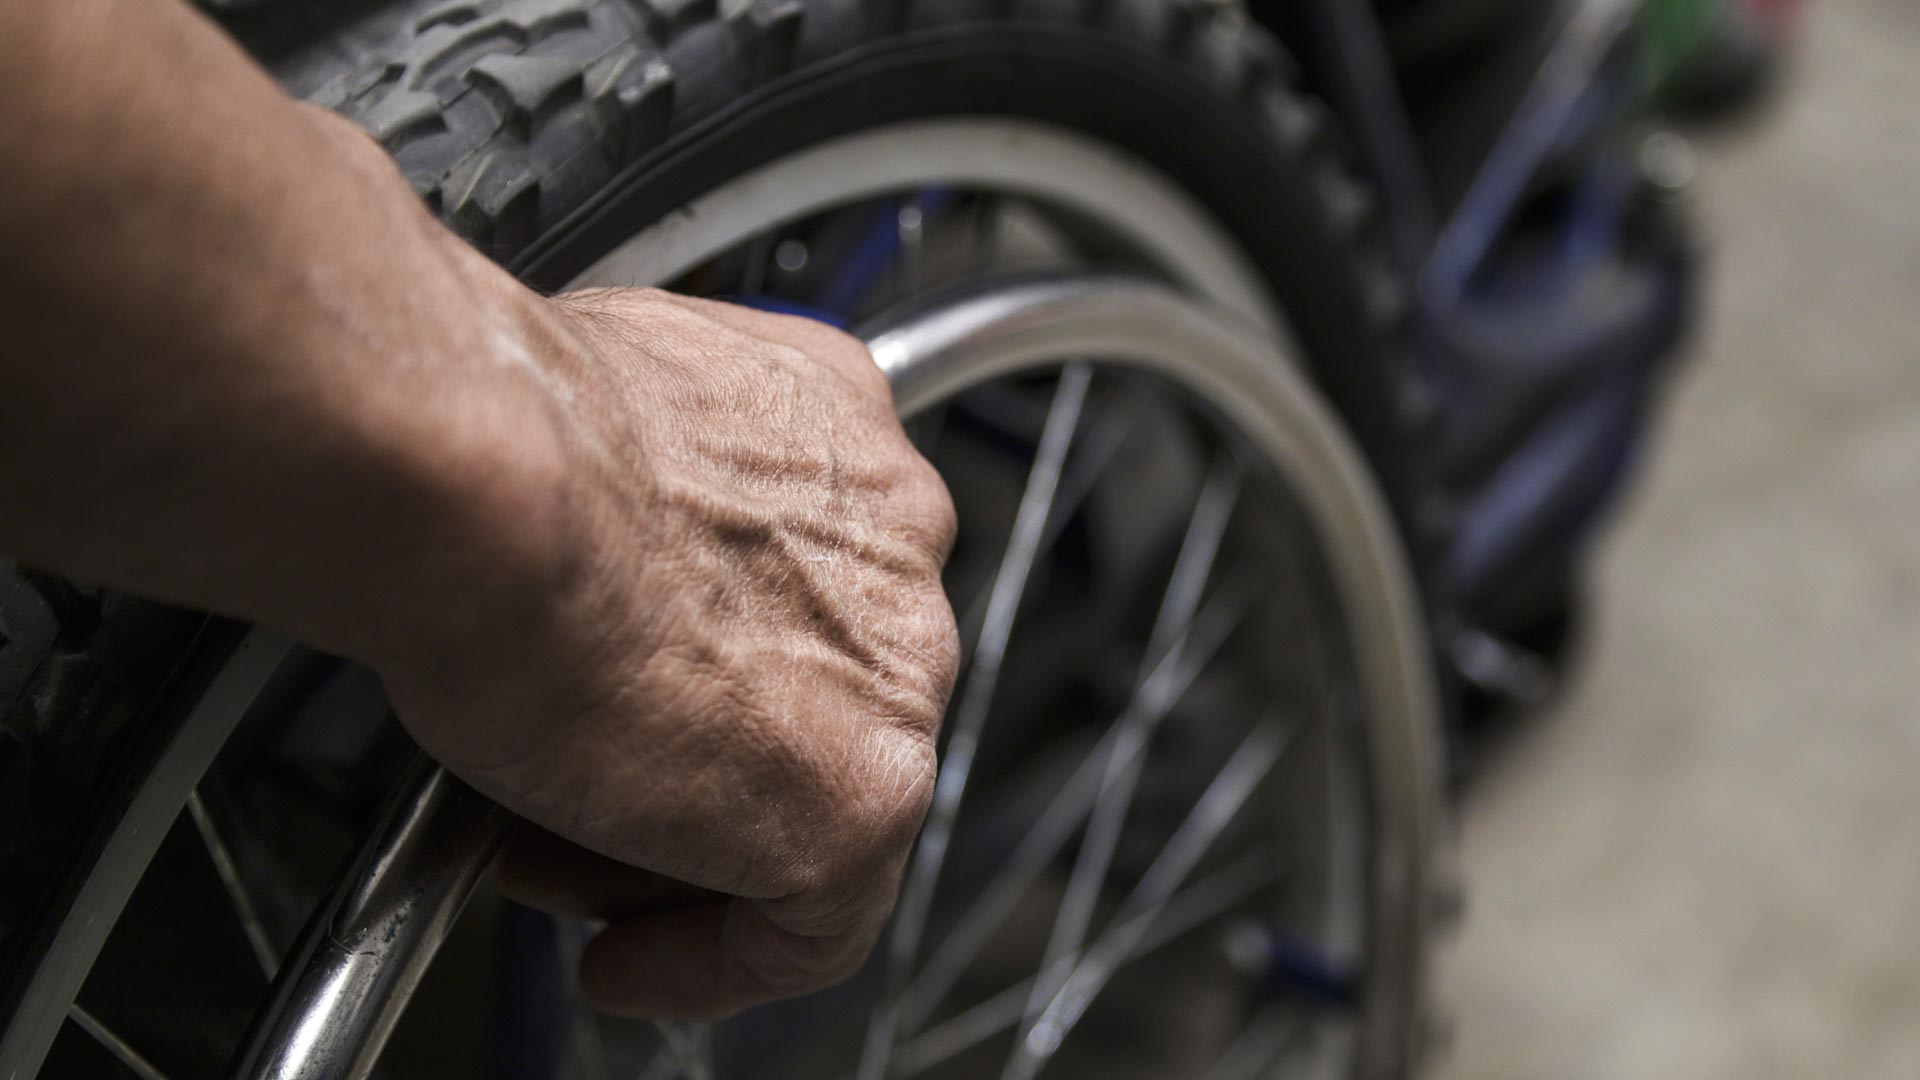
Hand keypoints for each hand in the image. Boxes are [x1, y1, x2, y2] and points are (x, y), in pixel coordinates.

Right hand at [379, 287, 959, 1017]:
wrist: (483, 485)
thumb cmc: (487, 443)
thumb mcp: (571, 427)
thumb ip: (618, 489)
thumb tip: (573, 563)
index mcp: (826, 420)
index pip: (798, 563)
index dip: (702, 649)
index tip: (630, 694)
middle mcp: (890, 527)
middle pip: (813, 681)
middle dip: (689, 748)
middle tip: (573, 788)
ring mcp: (898, 663)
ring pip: (813, 794)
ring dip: (683, 846)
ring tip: (552, 863)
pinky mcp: (869, 791)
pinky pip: (815, 919)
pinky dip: (714, 958)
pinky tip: (624, 963)